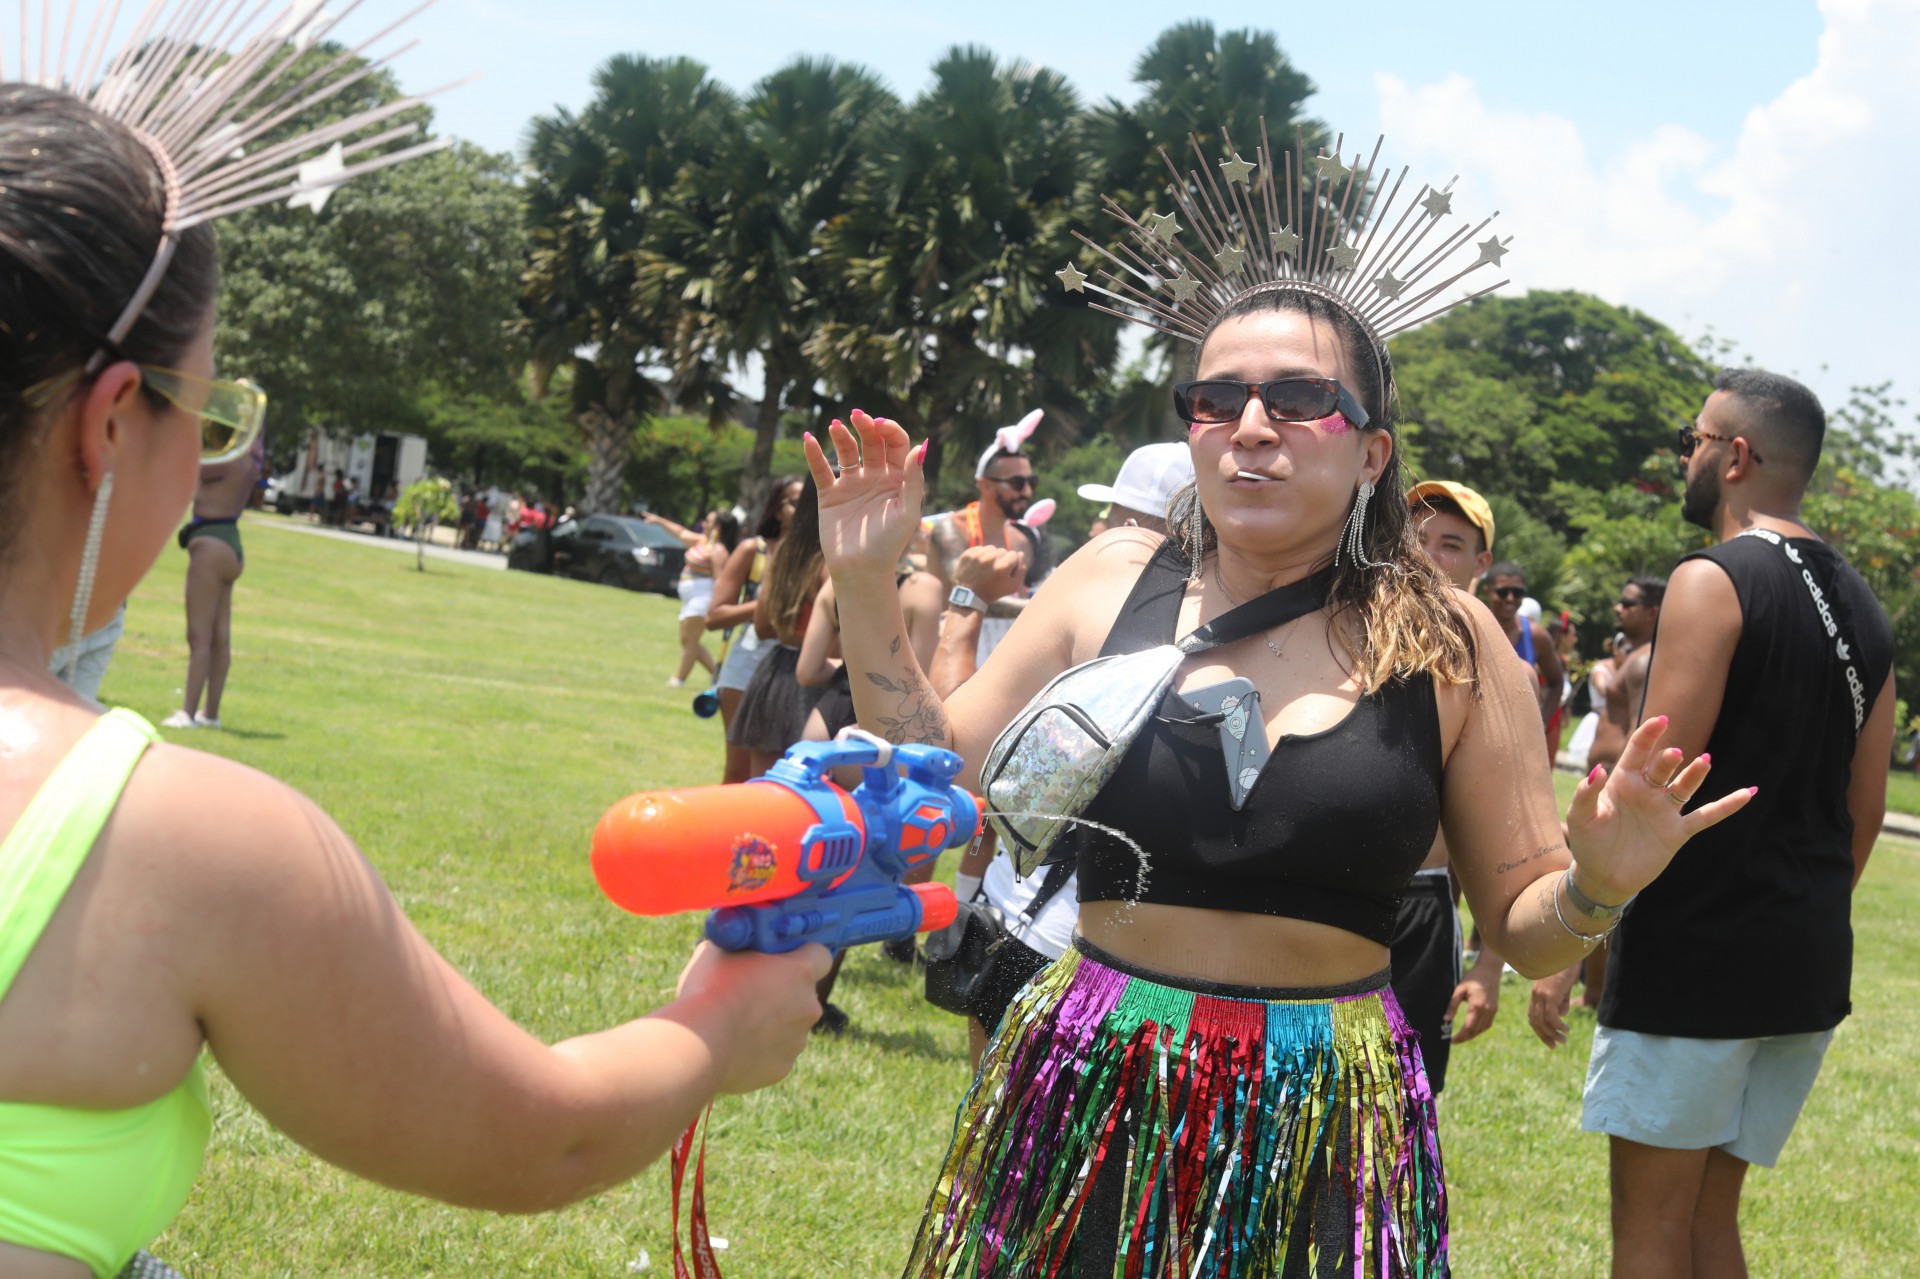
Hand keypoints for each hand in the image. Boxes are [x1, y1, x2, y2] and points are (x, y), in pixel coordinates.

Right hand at [674, 941, 831, 1093]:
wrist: (698, 1046)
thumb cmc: (708, 991)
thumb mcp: (719, 951)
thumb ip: (738, 947)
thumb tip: (733, 945)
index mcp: (800, 971)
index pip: (821, 955)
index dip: (803, 955)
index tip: (785, 958)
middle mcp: (808, 1006)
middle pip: (803, 994)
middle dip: (782, 993)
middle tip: (750, 993)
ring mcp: (797, 1040)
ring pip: (790, 1027)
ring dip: (771, 1024)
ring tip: (735, 1025)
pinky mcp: (782, 1068)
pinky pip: (775, 1054)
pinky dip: (759, 1051)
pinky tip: (733, 1047)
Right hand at [804, 410, 924, 583]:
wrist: (861, 570)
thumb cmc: (889, 544)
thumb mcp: (907, 512)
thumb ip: (914, 480)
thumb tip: (920, 446)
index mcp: (897, 478)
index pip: (895, 444)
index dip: (889, 430)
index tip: (879, 424)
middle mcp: (875, 477)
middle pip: (871, 442)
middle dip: (865, 426)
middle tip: (857, 416)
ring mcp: (852, 485)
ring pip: (846, 452)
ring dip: (841, 436)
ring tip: (835, 426)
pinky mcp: (830, 495)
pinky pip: (821, 470)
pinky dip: (814, 454)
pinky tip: (809, 439)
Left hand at [953, 545, 1024, 602]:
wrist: (969, 596)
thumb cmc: (993, 592)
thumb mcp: (1012, 587)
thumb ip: (1020, 570)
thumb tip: (1021, 553)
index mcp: (1002, 567)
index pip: (1014, 554)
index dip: (1011, 564)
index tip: (1004, 572)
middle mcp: (990, 559)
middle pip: (1002, 550)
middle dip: (1001, 559)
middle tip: (995, 571)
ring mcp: (977, 556)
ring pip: (991, 548)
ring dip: (991, 556)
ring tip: (987, 568)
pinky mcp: (968, 554)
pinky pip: (980, 548)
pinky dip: (981, 555)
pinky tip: (979, 565)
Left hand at [1445, 972, 1499, 1044]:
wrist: (1489, 970)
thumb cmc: (1472, 978)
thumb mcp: (1459, 989)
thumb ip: (1452, 1005)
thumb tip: (1446, 1020)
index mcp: (1477, 1006)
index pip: (1468, 1027)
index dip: (1460, 1036)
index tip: (1452, 1041)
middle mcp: (1486, 1010)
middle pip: (1475, 1030)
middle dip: (1465, 1038)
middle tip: (1455, 1041)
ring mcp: (1492, 1010)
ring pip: (1482, 1029)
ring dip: (1472, 1035)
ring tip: (1462, 1037)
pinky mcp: (1495, 1009)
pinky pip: (1487, 1024)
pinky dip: (1480, 1029)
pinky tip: (1473, 1030)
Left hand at [1527, 964, 1580, 1048]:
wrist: (1566, 952)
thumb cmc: (1567, 969)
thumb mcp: (1564, 988)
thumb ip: (1561, 1001)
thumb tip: (1561, 1016)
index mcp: (1536, 993)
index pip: (1532, 1016)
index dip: (1539, 1029)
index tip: (1549, 1039)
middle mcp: (1535, 995)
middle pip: (1534, 1021)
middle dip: (1545, 1035)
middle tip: (1555, 1045)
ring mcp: (1541, 995)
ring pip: (1542, 1020)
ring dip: (1552, 1033)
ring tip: (1563, 1040)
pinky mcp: (1549, 994)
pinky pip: (1551, 1015)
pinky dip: (1557, 1025)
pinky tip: (1566, 1029)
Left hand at [1564, 715, 1752, 904]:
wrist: (1603, 877)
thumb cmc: (1588, 843)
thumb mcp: (1580, 817)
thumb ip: (1586, 793)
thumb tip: (1598, 768)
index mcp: (1622, 781)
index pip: (1638, 751)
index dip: (1649, 735)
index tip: (1661, 720)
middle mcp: (1647, 791)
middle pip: (1662, 768)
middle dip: (1669, 760)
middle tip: (1674, 754)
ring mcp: (1664, 810)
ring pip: (1685, 786)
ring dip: (1694, 774)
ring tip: (1704, 761)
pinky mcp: (1678, 832)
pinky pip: (1706, 816)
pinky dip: (1727, 806)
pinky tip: (1748, 793)